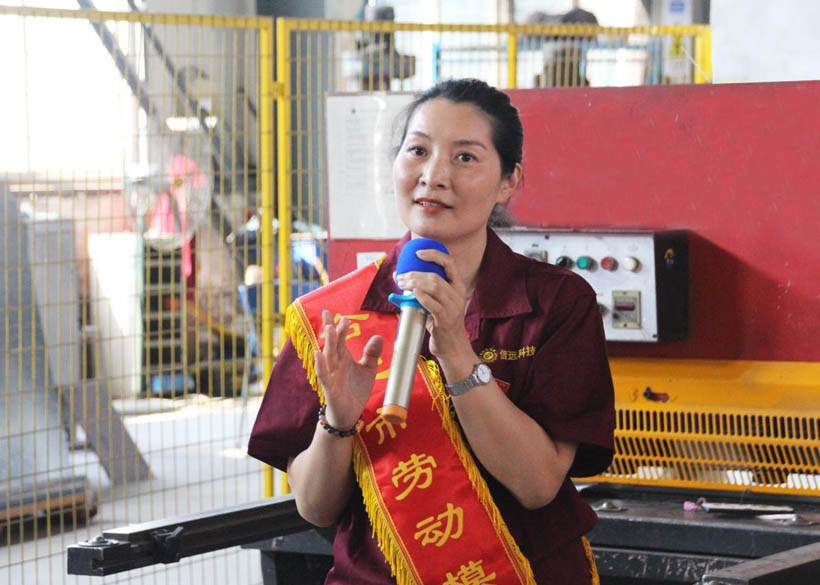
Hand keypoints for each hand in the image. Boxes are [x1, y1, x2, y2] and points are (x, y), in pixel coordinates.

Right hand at [314, 310, 382, 428]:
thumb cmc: (356, 390)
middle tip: (327, 313)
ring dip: (328, 342)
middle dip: (330, 329)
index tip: (343, 316)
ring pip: (328, 356)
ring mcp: (331, 375)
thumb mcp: (368, 369)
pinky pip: (323, 375)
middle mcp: (335, 364)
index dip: (341, 328)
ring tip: (329, 328)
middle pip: (332, 344)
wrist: (350, 413)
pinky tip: (318, 354)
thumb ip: (372, 353)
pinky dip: (321, 365)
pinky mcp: (329, 388)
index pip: (340, 339)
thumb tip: (377, 336)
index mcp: (343, 358)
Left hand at [395, 249, 471, 360]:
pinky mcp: (446, 320)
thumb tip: (398, 276)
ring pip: (435, 287)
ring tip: (402, 284)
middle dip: (415, 274)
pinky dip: (422, 297)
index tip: (418, 253)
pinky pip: (433, 305)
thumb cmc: (441, 324)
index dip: (434, 255)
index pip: (449, 263)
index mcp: (457, 287)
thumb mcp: (434, 304)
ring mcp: (453, 307)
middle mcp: (458, 294)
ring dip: (415, 283)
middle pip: (436, 276)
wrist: (452, 348)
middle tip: (400, 277)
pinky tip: (413, 293)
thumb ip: (421, 291)